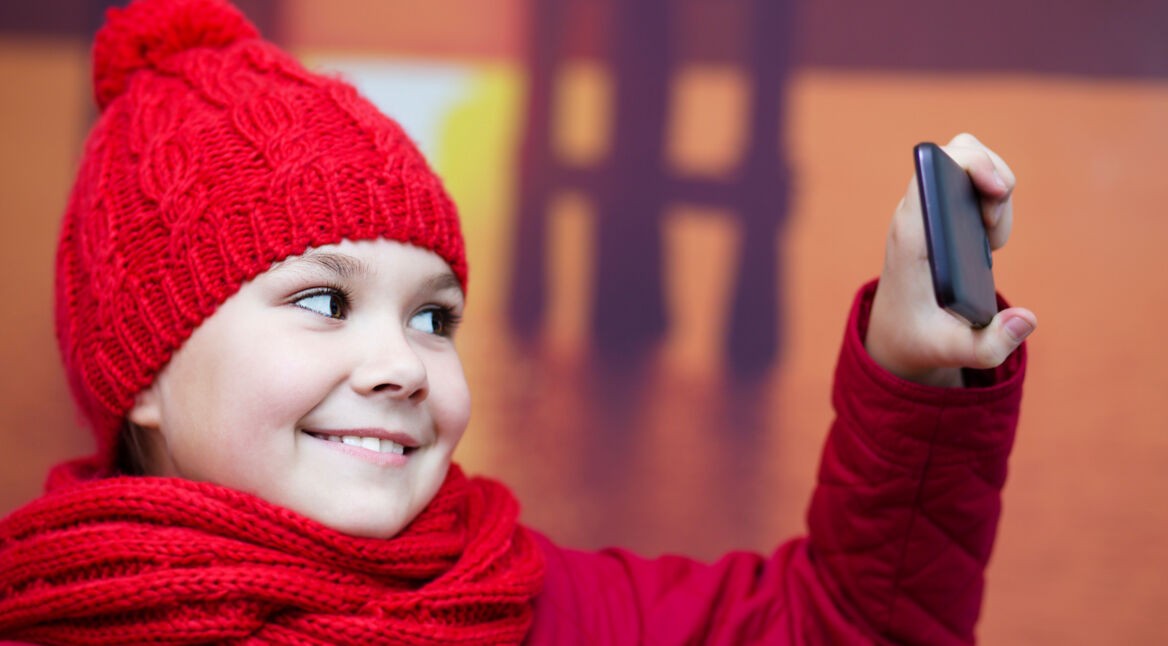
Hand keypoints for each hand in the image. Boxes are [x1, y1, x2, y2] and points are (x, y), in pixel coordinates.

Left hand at [866, 133, 1037, 387]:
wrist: (895, 334)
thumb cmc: (918, 338)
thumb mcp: (951, 351)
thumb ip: (989, 345)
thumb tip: (1026, 319)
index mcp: (911, 233)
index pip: (933, 167)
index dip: (971, 163)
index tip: (996, 192)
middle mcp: (916, 213)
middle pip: (958, 152)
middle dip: (994, 175)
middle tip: (993, 227)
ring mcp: (929, 211)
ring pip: (969, 163)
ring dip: (997, 191)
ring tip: (991, 238)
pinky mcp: (942, 216)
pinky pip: (972, 183)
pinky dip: (993, 201)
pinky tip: (988, 239)